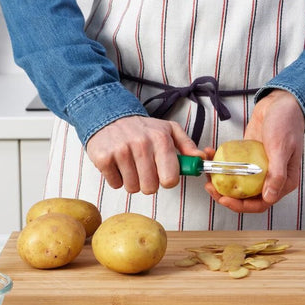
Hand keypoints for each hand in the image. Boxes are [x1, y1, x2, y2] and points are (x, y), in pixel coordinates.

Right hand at [86, 115, 204, 194]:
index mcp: (160, 139)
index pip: (170, 179)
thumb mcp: (168, 130)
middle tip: (144, 169)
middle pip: (150, 187)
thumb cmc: (142, 128)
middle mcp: (141, 144)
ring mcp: (121, 151)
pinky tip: (118, 164)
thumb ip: (187, 145)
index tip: (162, 173)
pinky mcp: (104, 158)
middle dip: (148, 182)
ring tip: (130, 165)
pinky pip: (115, 184)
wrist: (109, 116)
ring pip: (132, 188)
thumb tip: (200, 159)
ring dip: (132, 181)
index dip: (167, 180)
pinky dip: (116, 178)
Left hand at [204, 89, 304, 212]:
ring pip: (236, 182)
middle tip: (210, 186)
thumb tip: (269, 197)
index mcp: (283, 182)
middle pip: (245, 196)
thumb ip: (277, 174)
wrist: (281, 103)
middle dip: (225, 194)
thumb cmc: (287, 124)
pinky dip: (221, 163)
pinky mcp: (247, 158)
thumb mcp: (281, 149)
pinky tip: (211, 155)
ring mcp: (257, 168)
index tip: (224, 199)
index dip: (241, 206)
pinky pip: (232, 166)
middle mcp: (269, 179)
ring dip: (220, 180)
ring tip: (207, 172)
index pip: (261, 204)